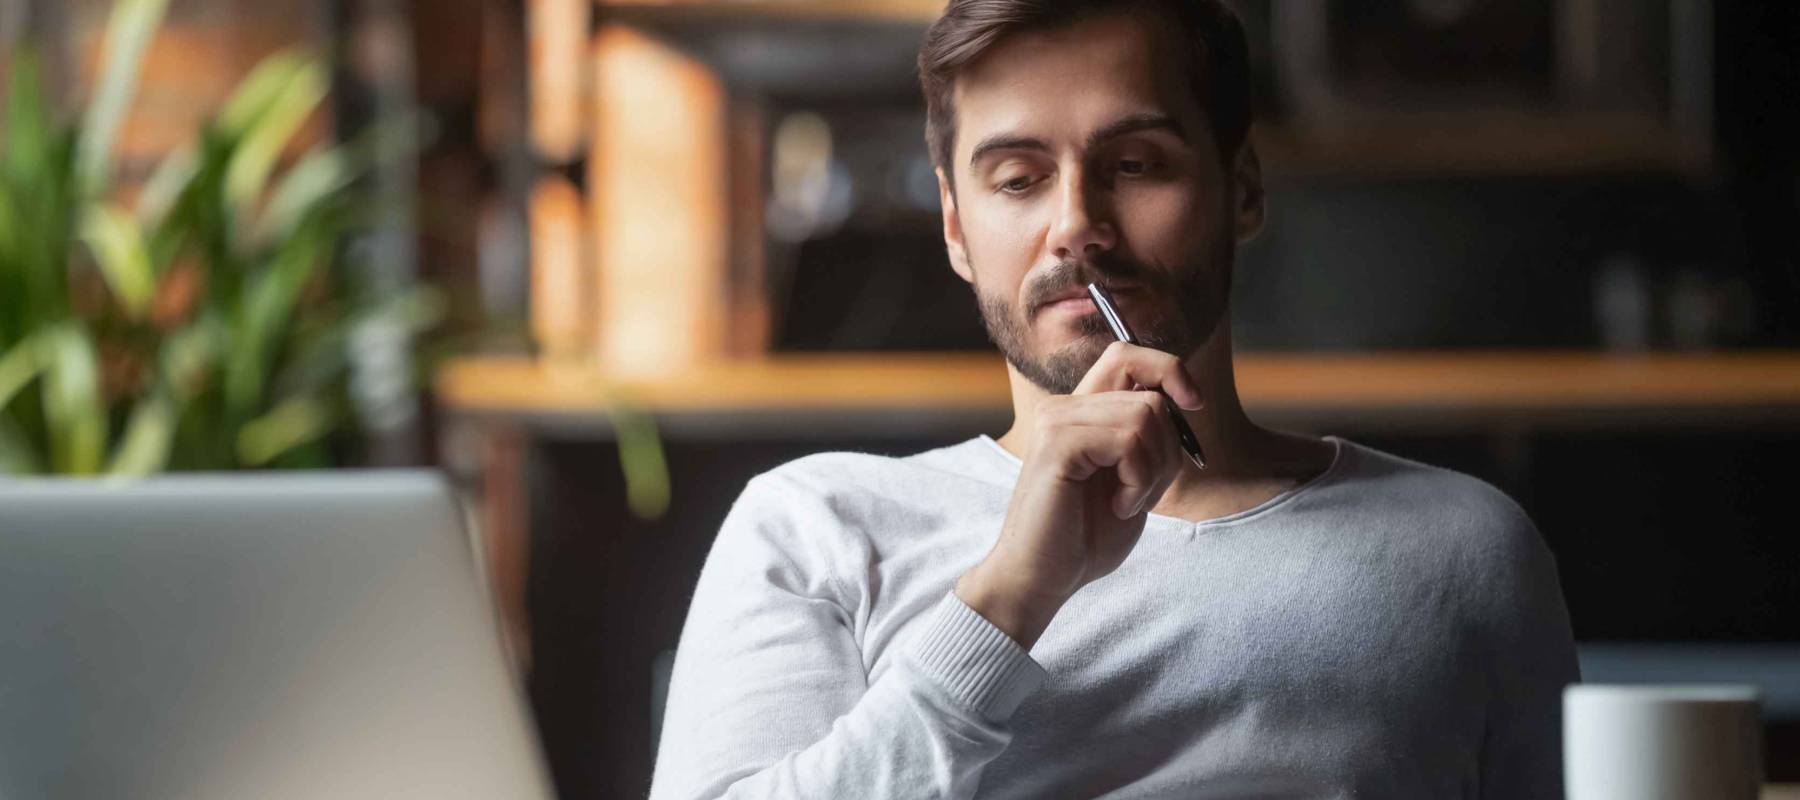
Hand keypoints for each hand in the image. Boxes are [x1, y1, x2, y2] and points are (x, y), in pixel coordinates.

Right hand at [955, 340, 1203, 647]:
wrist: (1042, 578)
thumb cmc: (1084, 536)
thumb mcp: (1130, 479)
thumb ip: (1146, 438)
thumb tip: (1183, 401)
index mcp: (1080, 412)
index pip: (1127, 354)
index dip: (1169, 368)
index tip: (1193, 404)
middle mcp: (1064, 407)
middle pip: (1149, 390)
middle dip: (1169, 446)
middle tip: (1144, 488)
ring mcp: (1056, 421)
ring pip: (1146, 416)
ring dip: (1153, 470)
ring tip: (1127, 501)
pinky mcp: (1057, 445)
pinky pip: (1129, 441)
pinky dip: (1139, 480)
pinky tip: (1119, 506)